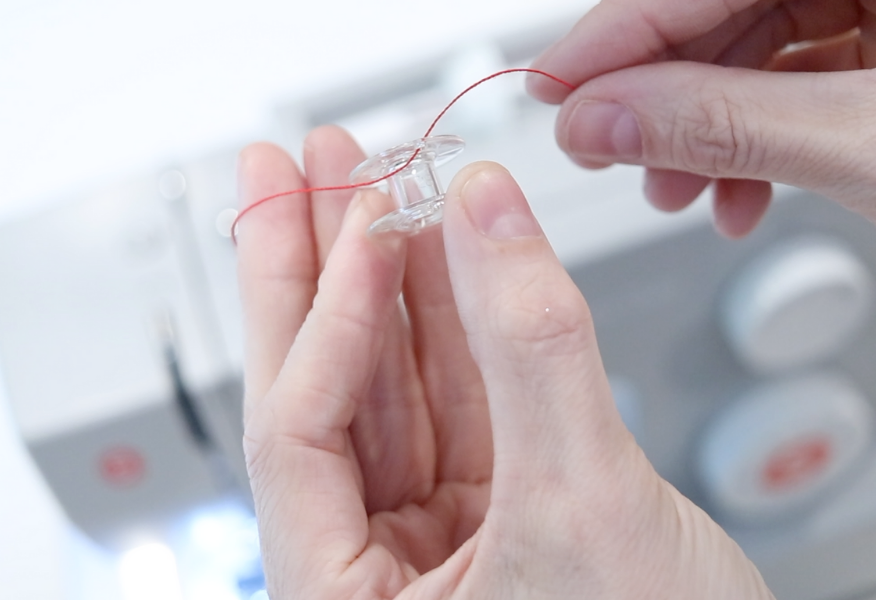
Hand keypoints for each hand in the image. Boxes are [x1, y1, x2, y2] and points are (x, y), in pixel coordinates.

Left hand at [236, 126, 772, 598]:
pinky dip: (456, 323)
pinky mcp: (496, 513)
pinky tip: (442, 252)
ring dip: (386, 283)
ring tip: (369, 185)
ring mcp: (435, 540)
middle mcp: (373, 576)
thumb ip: (534, 349)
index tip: (364, 222)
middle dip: (309, 275)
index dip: (331, 319)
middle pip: (322, 398)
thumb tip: (487, 211)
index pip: (299, 438)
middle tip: (291, 171)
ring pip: (393, 387)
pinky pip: (460, 399)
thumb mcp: (585, 505)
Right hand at [529, 0, 875, 324]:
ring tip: (676, 190)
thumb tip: (605, 115)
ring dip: (700, 125)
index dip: (630, 26)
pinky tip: (736, 195)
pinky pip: (794, 87)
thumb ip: (728, 124)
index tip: (557, 84)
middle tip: (604, 145)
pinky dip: (751, 146)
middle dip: (663, 84)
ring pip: (758, 46)